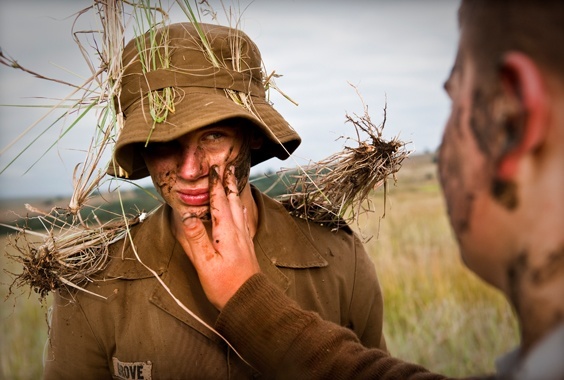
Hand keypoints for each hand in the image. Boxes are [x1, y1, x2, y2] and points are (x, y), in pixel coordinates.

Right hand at [178, 165, 259, 309]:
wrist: (249, 302)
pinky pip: (242, 219)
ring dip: (235, 193)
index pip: (220, 203)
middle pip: (233, 201)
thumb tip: (187, 216)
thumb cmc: (225, 286)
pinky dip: (239, 207)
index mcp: (227, 233)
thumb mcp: (206, 264)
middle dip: (229, 183)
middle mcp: (238, 232)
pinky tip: (241, 208)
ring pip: (240, 209)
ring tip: (233, 181)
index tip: (215, 168)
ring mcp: (244, 239)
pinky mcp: (246, 246)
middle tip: (228, 167)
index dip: (216, 185)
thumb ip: (196, 239)